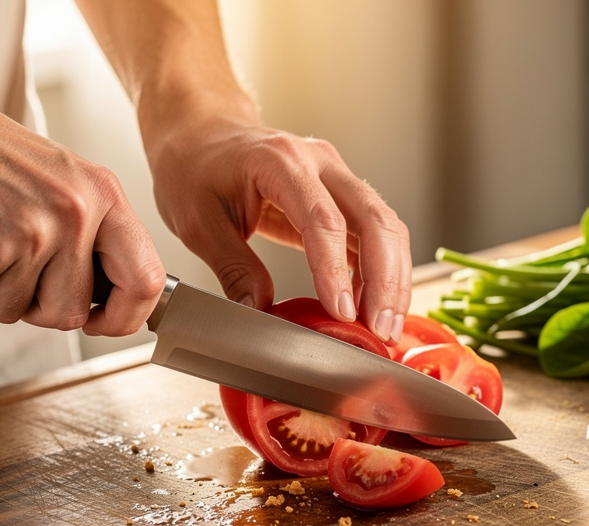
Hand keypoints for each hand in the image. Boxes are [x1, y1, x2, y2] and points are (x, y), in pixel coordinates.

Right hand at [0, 58, 164, 335]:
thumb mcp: (65, 180)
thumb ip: (96, 234)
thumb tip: (116, 296)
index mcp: (104, 195)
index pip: (146, 281)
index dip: (126, 316)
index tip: (103, 322)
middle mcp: (75, 212)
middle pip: (71, 312)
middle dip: (37, 306)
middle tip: (13, 271)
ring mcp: (30, 232)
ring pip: (18, 311)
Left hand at [143, 96, 411, 342]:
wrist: (201, 133)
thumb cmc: (195, 168)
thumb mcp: (198, 223)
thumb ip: (233, 268)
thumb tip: (260, 311)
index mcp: (279, 162)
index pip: (322, 220)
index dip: (336, 271)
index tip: (342, 313)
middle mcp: (319, 162)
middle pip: (373, 219)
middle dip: (385, 279)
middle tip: (381, 328)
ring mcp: (337, 175)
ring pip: (386, 225)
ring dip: (393, 278)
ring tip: (386, 325)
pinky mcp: (343, 194)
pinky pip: (377, 231)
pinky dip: (383, 270)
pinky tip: (374, 304)